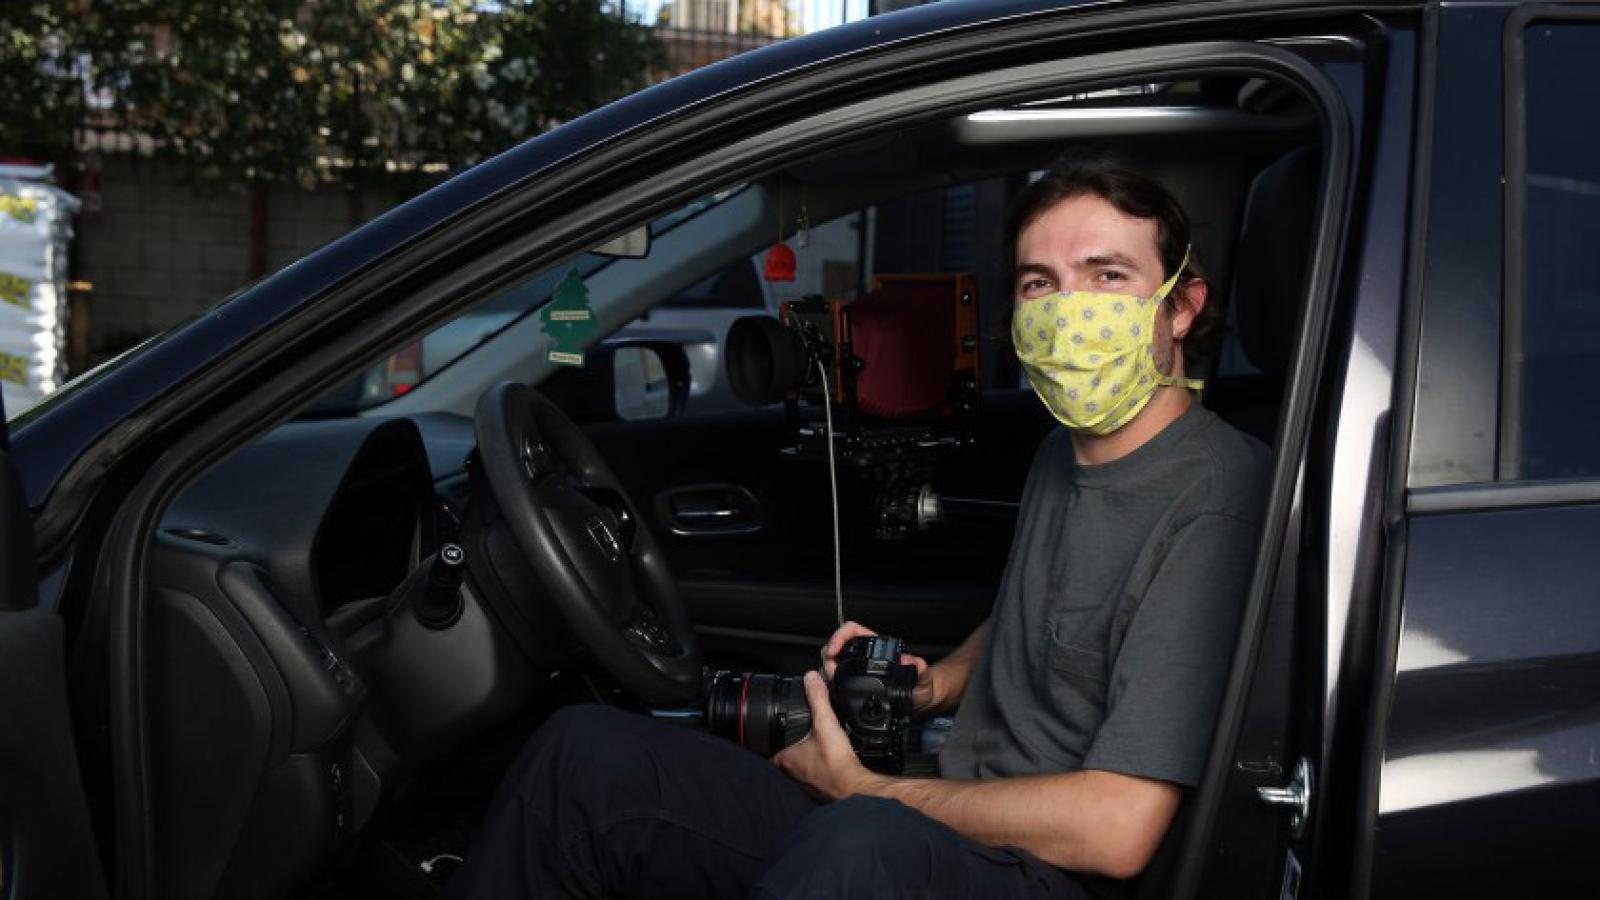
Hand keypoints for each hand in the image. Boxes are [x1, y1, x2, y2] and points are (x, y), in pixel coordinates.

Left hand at [772, 671, 882, 800]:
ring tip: (813, 748)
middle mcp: (791, 775)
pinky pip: (813, 778)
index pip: (768, 749)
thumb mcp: (826, 723)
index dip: (771, 740)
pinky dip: (818, 769)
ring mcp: (804, 785)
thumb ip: (818, 699)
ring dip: (803, 760)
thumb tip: (812, 679)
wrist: (854, 788)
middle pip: (782, 759)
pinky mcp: (819, 790)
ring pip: (797, 770)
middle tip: (798, 738)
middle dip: (789, 749)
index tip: (777, 732)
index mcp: (785, 760)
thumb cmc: (836, 762)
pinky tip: (828, 762)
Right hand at [821, 621, 937, 712]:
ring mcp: (857, 670)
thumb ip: (920, 668)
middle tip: (830, 670)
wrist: (919, 702)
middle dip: (828, 655)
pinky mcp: (854, 684)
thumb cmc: (921, 686)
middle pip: (838, 646)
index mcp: (878, 648)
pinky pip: (836, 680)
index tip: (834, 649)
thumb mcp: (923, 677)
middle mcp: (865, 656)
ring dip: (827, 670)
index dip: (840, 636)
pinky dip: (830, 683)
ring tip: (829, 681)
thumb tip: (910, 660)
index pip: (853, 631)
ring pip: (833, 662)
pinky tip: (831, 691)